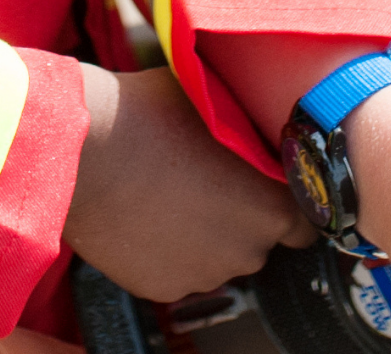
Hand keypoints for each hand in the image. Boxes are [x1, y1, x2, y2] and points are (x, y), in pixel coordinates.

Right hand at [62, 65, 300, 301]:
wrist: (86, 152)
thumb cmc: (151, 115)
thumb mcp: (216, 101)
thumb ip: (248, 126)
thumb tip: (259, 120)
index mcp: (269, 207)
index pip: (304, 221)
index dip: (286, 199)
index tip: (267, 183)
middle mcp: (246, 251)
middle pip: (258, 238)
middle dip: (241, 212)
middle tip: (210, 175)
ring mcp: (203, 274)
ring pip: (218, 254)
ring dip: (206, 230)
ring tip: (172, 188)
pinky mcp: (163, 288)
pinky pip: (179, 268)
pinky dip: (170, 246)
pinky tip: (149, 210)